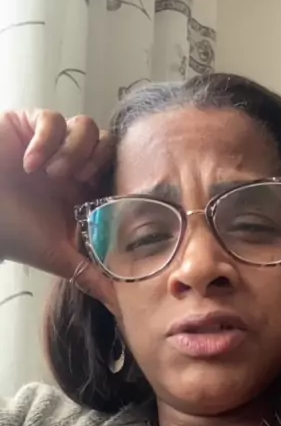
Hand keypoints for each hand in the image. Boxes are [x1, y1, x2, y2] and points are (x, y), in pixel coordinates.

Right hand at [0, 109, 115, 306]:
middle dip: (99, 159)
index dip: (118, 179)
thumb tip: (121, 306)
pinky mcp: (28, 125)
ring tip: (54, 173)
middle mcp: (72, 164)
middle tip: (80, 180)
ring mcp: (52, 143)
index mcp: (85, 190)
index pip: (118, 172)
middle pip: (109, 143)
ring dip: (75, 149)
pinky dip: (46, 140)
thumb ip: (91, 276)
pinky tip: (31, 163)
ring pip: (86, 126)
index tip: (103, 196)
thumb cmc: (14, 234)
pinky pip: (52, 118)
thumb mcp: (58, 258)